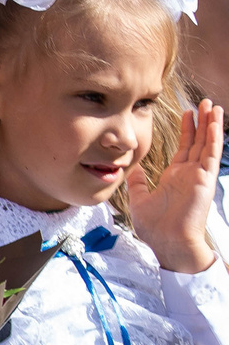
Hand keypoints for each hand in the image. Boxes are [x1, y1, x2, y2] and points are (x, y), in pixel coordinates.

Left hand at [133, 100, 223, 273]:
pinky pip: (210, 153)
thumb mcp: (140, 200)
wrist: (168, 242)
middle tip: (204, 102)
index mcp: (175, 177)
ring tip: (212, 105)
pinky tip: (214, 121)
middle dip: (201, 121)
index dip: (187, 130)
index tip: (187, 113)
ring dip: (210, 124)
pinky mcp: (205, 178)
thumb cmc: (155, 228)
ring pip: (207, 143)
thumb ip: (137, 184)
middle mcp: (190, 173)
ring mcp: (199, 175)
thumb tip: (131, 170)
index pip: (185, 148)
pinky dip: (213, 136)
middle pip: (198, 141)